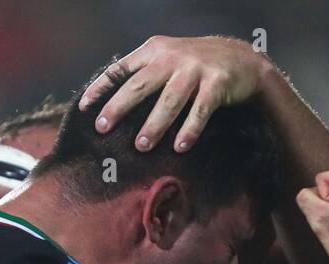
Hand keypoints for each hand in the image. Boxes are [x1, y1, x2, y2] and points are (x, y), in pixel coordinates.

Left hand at [79, 35, 272, 151]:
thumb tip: (112, 102)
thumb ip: (144, 72)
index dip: (101, 87)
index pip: (121, 68)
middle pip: (140, 85)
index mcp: (155, 50)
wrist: (243, 59)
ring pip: (169, 101)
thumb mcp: (168, 58)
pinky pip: (200, 110)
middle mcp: (172, 57)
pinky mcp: (217, 84)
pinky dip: (189, 129)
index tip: (84, 106)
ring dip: (154, 125)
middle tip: (102, 128)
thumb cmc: (196, 65)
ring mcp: (195, 69)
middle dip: (119, 107)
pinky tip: (179, 147)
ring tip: (141, 146)